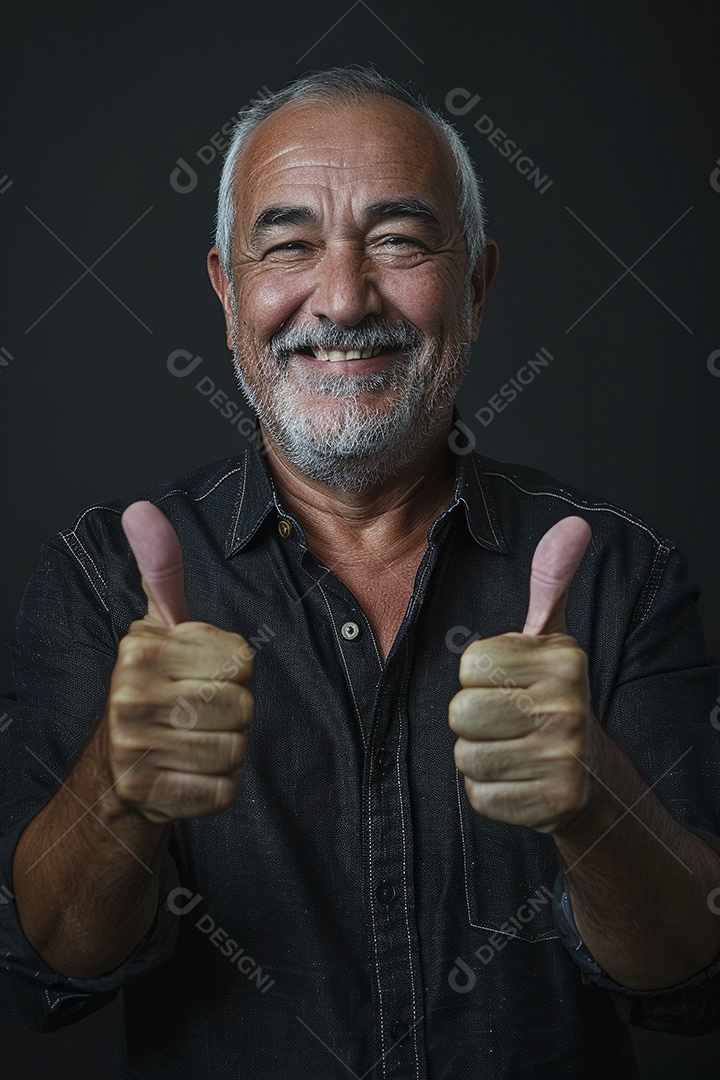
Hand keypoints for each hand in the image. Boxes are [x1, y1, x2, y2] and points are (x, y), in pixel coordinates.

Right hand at [102, 501, 253, 824]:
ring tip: (192, 741)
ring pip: (235, 748)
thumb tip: (142, 509)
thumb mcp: (160, 628)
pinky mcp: (147, 795)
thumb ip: (161, 570)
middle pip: (242, 705)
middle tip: (197, 711)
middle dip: (233, 711)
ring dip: (227, 749)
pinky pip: (223, 789)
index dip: (233, 669)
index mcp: (140, 649)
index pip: (242, 660)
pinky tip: (187, 773)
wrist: (118, 769)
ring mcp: (133, 748)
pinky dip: (217, 786)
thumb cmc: (155, 687)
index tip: (198, 673)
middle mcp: (128, 696)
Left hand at [449, 516, 592, 832]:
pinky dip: (491, 792)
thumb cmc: (553, 698)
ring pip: (466, 756)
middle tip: (508, 720)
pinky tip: (520, 780)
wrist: (592, 778)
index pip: (471, 663)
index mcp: (563, 660)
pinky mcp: (553, 805)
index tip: (511, 682)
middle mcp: (569, 707)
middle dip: (474, 718)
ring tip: (514, 749)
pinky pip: (479, 796)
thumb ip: (550, 581)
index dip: (480, 675)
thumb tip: (573, 525)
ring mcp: (564, 760)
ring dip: (480, 756)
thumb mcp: (552, 639)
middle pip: (461, 712)